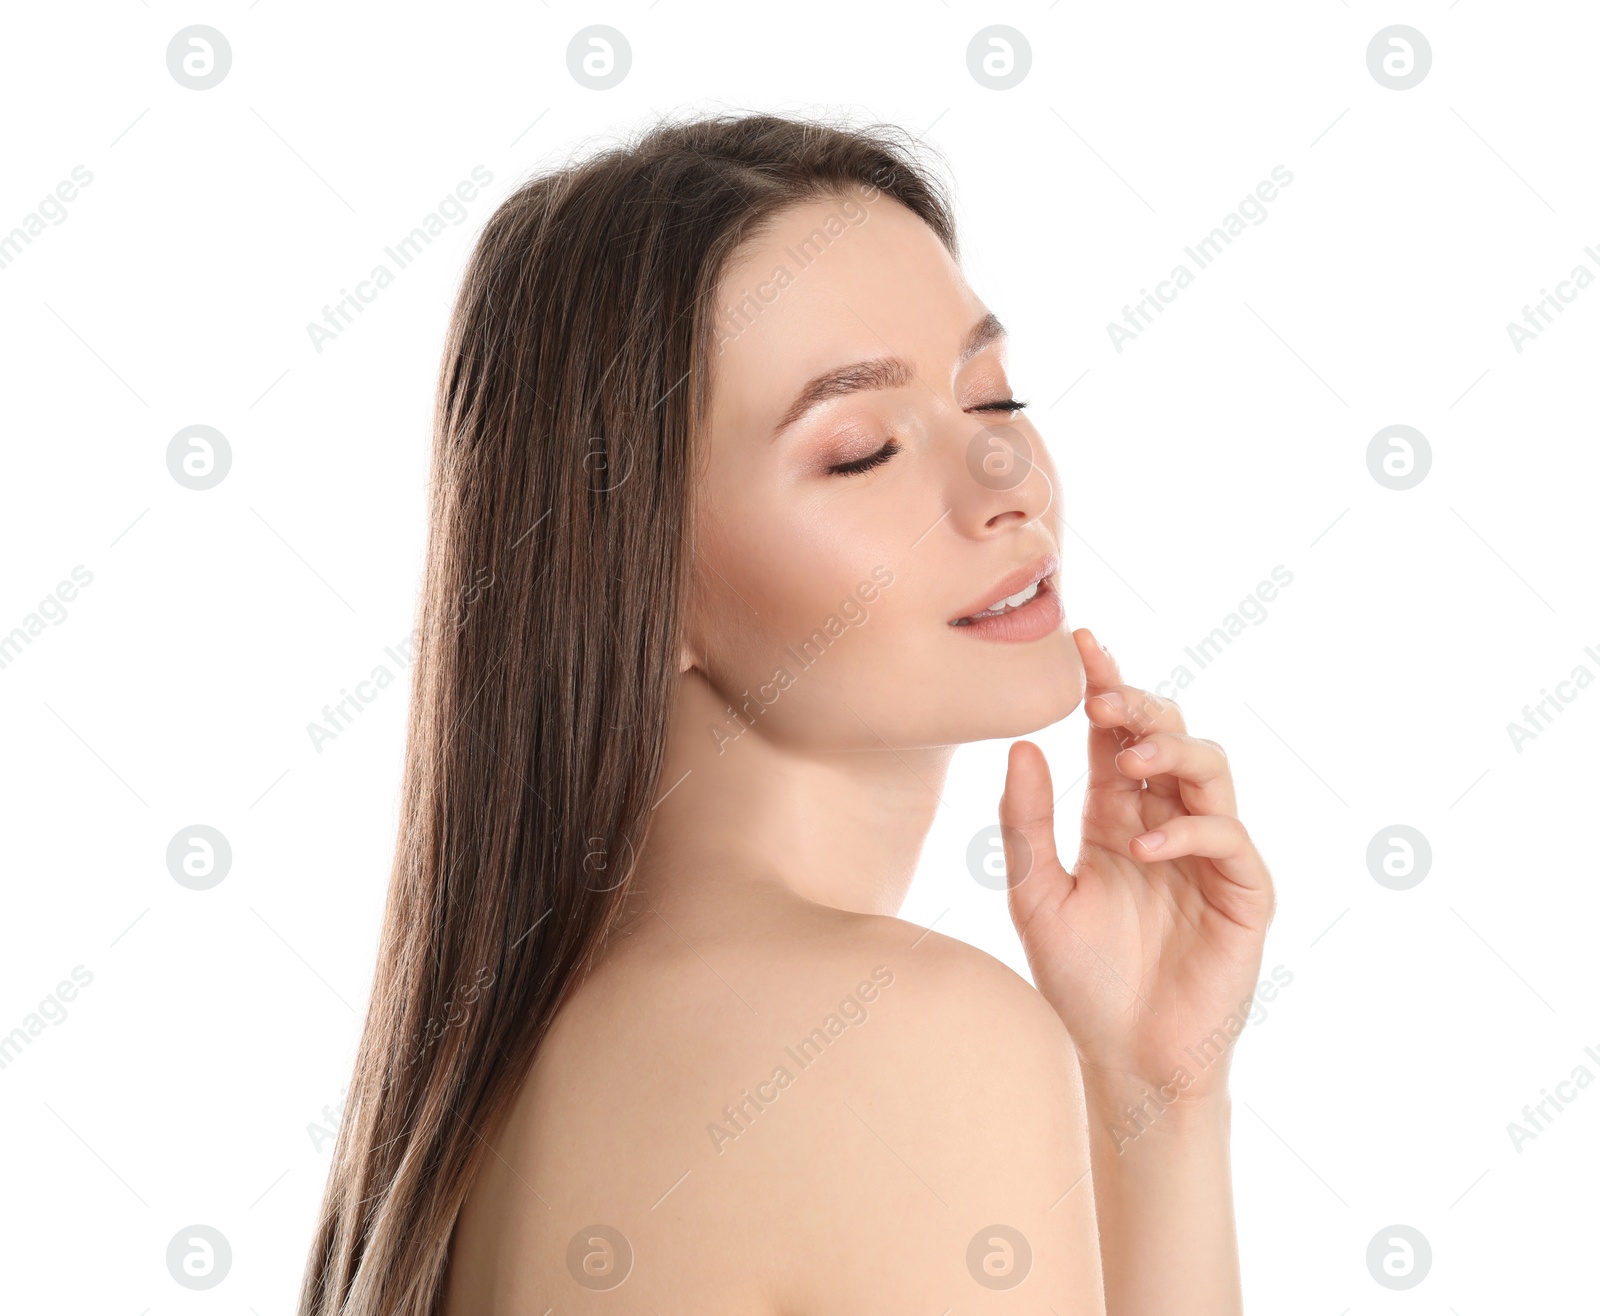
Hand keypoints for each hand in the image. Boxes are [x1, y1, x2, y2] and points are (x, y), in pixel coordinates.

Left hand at [998, 627, 1274, 1110]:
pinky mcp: (1242, 893)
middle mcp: (1163, 824)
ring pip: (1210, 770)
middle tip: (1104, 701)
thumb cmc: (1079, 980)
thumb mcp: (1035, 896)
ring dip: (1172, 753)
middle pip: (1168, 736)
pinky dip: (1190, 830)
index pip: (1115, 738)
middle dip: (1141, 707)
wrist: (1124, 1059)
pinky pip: (1228, 838)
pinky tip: (1145, 847)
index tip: (1082, 644)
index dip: (1105, 689)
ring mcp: (1208, 855)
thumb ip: (1026, 824)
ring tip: (1131, 760)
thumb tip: (1022, 746)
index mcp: (1114, 817)